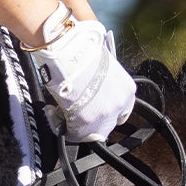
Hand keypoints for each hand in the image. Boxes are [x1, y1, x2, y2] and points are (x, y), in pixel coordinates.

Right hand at [33, 17, 136, 142]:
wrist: (69, 51)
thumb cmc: (82, 51)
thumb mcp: (103, 67)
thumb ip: (103, 83)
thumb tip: (93, 89)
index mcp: (127, 89)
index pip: (123, 110)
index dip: (108, 111)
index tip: (97, 109)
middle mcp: (119, 104)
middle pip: (108, 123)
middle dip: (94, 119)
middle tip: (79, 111)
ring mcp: (104, 115)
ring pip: (92, 131)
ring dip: (79, 123)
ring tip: (66, 112)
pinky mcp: (85, 123)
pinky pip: (75, 134)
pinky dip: (65, 127)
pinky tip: (57, 114)